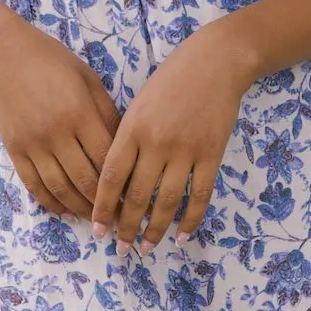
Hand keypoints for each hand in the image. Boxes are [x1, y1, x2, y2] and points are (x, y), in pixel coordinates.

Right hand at [0, 13, 119, 218]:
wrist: (2, 53)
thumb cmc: (52, 60)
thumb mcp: (88, 78)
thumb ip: (107, 112)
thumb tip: (124, 146)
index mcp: (80, 113)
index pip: (107, 158)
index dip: (123, 182)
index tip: (136, 196)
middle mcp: (57, 133)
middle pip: (85, 180)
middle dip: (105, 204)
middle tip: (119, 217)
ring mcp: (33, 144)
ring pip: (60, 188)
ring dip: (79, 208)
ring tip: (95, 220)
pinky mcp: (14, 149)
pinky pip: (33, 184)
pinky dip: (50, 202)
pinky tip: (64, 210)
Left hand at [90, 20, 255, 251]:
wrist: (214, 62)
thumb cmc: (170, 80)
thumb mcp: (138, 104)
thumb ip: (126, 138)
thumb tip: (113, 181)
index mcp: (132, 128)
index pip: (111, 177)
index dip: (102, 208)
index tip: (96, 230)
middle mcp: (156, 142)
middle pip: (137, 196)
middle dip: (126, 226)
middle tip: (121, 248)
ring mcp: (186, 150)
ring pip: (167, 201)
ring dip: (155, 230)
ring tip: (147, 247)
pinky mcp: (211, 154)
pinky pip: (200, 195)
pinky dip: (190, 219)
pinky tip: (181, 236)